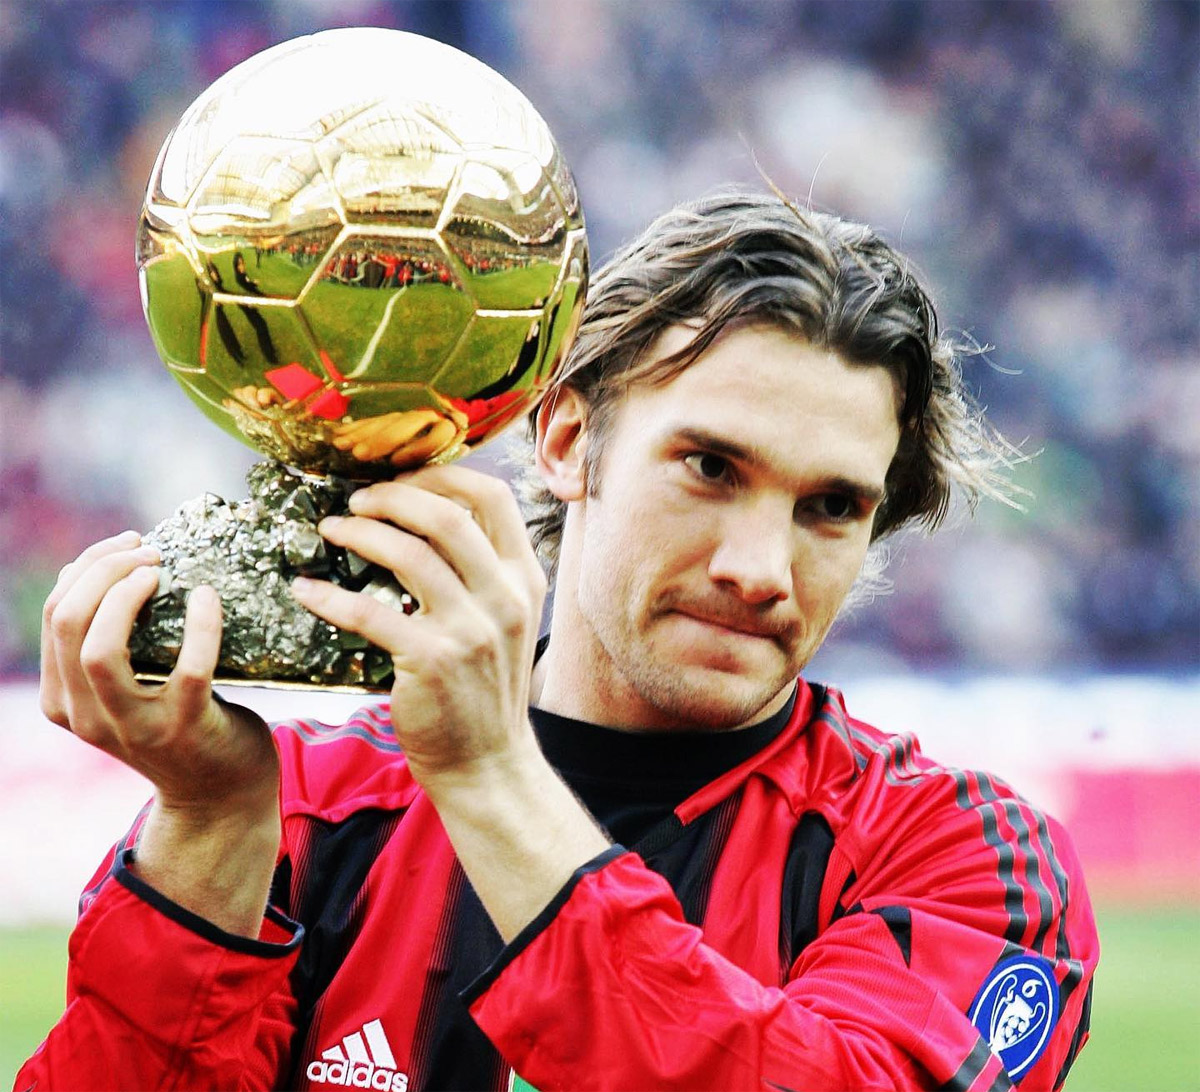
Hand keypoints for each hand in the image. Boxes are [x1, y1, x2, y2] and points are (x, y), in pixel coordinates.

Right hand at [40, 531, 277, 818]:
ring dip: (127, 596)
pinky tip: (208, 597)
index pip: (54, 616)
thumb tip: (117, 565)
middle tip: (148, 553)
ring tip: (161, 571)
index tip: (126, 546)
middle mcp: (88, 716)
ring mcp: (135, 726)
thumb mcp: (127, 690)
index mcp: (64, 700)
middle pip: (67, 625)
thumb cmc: (178, 722)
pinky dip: (200, 626)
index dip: (86, 568)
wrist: (219, 795)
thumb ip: (112, 644)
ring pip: (100, 652)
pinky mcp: (186, 728)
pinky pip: (189, 670)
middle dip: (102, 571)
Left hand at [291, 465, 547, 783]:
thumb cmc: (486, 692)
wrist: (488, 763)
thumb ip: (482, 574)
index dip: (442, 476)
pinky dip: (329, 596)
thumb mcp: (504, 622)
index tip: (404, 480)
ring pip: (408, 552)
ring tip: (333, 529)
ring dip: (360, 532)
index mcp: (524, 579)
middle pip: (446, 515)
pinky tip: (307, 590)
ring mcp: (470, 629)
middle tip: (357, 499)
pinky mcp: (431, 660)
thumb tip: (427, 523)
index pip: (493, 498)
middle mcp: (504, 598)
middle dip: (393, 496)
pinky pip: (369, 611)